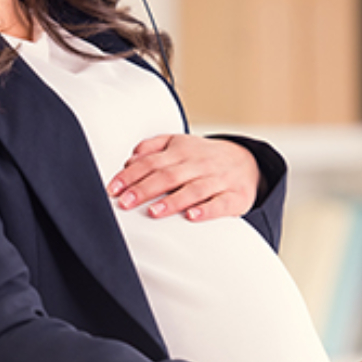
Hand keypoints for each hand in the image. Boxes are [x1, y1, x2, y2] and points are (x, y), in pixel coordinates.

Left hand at [106, 134, 260, 220]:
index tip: (114, 189)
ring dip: (172, 201)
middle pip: (168, 175)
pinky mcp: (235, 197)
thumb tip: (130, 158)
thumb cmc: (205, 157)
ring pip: (193, 189)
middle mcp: (199, 163)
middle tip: (125, 203)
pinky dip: (206, 210)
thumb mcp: (180, 144)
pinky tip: (191, 217)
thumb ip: (154, 147)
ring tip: (154, 212)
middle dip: (144, 189)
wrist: (247, 163)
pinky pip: (220, 204)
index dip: (131, 175)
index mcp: (182, 150)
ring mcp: (218, 180)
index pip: (151, 161)